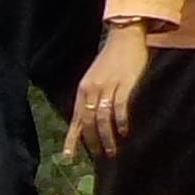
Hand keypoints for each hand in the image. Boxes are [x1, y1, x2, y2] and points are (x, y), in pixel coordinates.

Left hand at [70, 21, 153, 160]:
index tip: (69, 156)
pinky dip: (121, 121)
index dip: (73, 138)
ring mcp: (107, 86)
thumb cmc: (111, 60)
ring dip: (107, 137)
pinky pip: (119, 107)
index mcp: (83, 89)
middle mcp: (92, 89)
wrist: (125, 38)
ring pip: (103, 118)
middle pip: (89, 121)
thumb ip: (92, 98)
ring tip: (113, 150)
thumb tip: (91, 121)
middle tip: (101, 156)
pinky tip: (124, 132)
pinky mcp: (124, 84)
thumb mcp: (95, 79)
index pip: (76, 119)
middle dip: (93, 142)